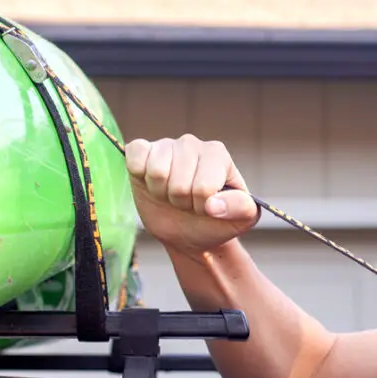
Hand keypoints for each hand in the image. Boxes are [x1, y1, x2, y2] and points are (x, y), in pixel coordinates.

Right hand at [125, 134, 259, 254]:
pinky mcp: (142, 150)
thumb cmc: (215, 221)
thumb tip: (213, 204)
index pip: (203, 187)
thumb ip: (239, 209)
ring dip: (161, 193)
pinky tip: (150, 182)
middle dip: (181, 202)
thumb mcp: (241, 220)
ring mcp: (166, 145)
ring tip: (170, 194)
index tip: (205, 207)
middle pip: (178, 184)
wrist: (187, 232)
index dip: (200, 205)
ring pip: (156, 172)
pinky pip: (135, 155)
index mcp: (218, 155)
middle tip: (186, 203)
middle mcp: (192, 144)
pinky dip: (139, 174)